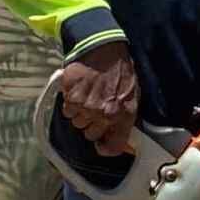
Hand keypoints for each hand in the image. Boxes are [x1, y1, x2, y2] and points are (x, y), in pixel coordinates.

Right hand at [58, 41, 137, 155]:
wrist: (104, 50)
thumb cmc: (120, 73)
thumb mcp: (133, 97)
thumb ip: (125, 119)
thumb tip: (123, 140)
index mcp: (123, 115)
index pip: (113, 146)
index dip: (105, 148)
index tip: (101, 145)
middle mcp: (104, 115)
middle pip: (90, 135)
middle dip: (92, 124)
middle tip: (95, 108)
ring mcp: (86, 108)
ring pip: (77, 123)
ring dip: (80, 114)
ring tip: (88, 96)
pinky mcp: (72, 99)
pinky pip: (67, 111)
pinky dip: (71, 104)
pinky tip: (80, 91)